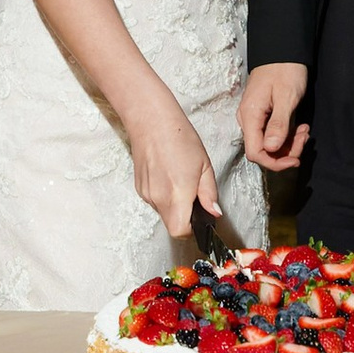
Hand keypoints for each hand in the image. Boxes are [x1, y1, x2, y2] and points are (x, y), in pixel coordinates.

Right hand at [129, 92, 222, 246]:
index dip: (192, 229)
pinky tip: (168, 176)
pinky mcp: (139, 188)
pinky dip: (164, 196)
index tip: (199, 218)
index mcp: (178, 195)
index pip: (180, 231)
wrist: (151, 121)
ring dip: (174, 206)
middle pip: (172, 224)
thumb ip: (209, 194)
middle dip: (184, 218)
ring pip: (163, 213)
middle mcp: (159, 198)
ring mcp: (146, 194)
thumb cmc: (179, 138)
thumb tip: (214, 213)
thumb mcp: (205, 166)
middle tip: (194, 197)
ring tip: (180, 180)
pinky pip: (155, 201)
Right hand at [240, 60, 311, 169]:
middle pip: (264, 151)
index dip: (275, 162)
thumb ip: (278, 124)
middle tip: (304, 137)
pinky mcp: (264, 116)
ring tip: (305, 130)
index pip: (255, 153)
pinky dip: (288, 135)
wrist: (283, 50)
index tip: (295, 160)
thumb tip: (270, 149)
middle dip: (286, 152)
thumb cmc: (285, 69)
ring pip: (270, 144)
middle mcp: (249, 120)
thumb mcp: (286, 97)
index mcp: (250, 116)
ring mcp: (256, 118)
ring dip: (290, 143)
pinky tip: (300, 127)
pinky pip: (274, 134)